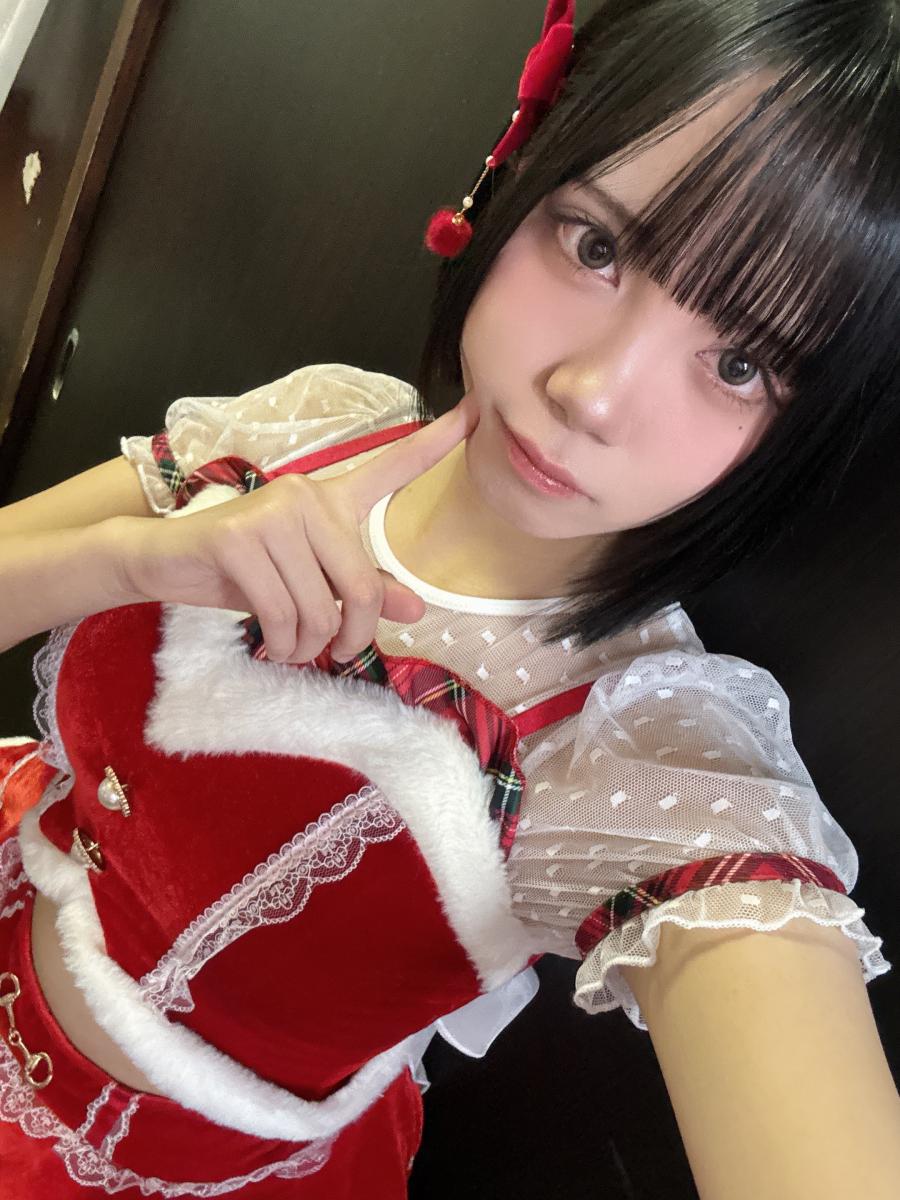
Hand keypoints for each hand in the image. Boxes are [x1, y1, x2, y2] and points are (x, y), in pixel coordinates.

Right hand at [114, 394, 478, 662]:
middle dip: (352, 636)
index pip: (390, 466)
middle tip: (334, 651)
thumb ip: (363, 591)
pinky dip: (282, 644)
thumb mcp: (310, 584)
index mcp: (330, 499)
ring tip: (292, 645)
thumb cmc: (244, 572)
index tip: (475, 410)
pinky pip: (283, 614)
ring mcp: (272, 513)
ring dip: (309, 645)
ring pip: (321, 609)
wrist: (166, 562)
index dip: (435, 441)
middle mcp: (306, 495)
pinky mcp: (238, 538)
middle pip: (362, 587)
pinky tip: (271, 641)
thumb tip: (417, 609)